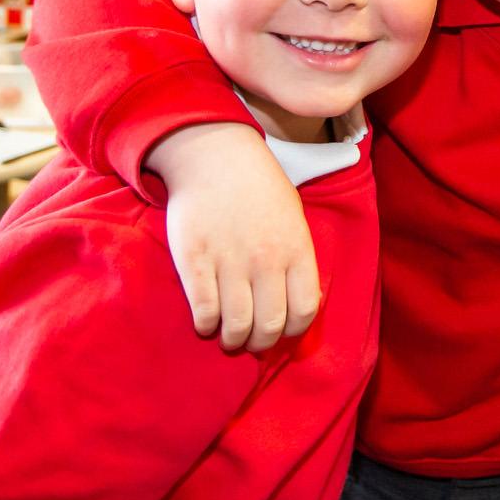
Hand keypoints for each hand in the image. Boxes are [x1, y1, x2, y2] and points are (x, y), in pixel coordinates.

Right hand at [148, 122, 320, 353]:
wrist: (215, 156)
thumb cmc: (259, 188)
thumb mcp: (294, 218)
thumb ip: (299, 260)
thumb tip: (302, 305)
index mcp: (296, 249)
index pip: (304, 311)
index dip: (293, 331)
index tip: (281, 332)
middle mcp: (266, 260)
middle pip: (269, 325)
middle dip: (261, 344)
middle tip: (251, 342)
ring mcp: (229, 261)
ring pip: (236, 325)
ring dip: (233, 340)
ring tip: (229, 337)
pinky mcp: (195, 261)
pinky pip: (204, 310)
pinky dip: (206, 325)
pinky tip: (207, 322)